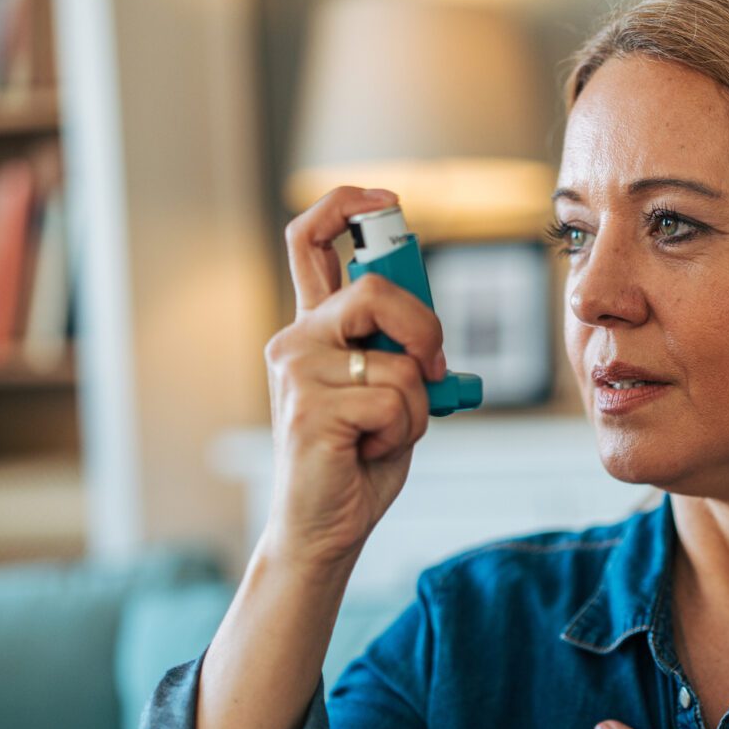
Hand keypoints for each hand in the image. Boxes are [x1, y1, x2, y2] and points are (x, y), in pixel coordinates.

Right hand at [264, 185, 446, 570]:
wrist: (324, 527)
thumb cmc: (358, 459)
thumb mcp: (388, 388)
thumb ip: (398, 347)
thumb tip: (428, 325)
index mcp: (313, 327)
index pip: (310, 239)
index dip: (348, 205)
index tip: (389, 202)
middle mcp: (296, 339)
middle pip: (374, 287)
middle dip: (425, 327)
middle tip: (432, 365)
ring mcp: (297, 372)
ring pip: (400, 361)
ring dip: (416, 406)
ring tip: (383, 432)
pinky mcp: (310, 409)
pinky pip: (395, 401)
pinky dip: (403, 433)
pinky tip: (368, 451)